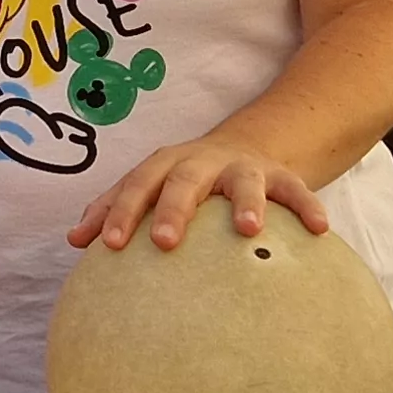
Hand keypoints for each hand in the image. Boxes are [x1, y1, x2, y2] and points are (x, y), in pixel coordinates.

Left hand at [70, 128, 328, 251]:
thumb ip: (114, 210)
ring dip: (246, 202)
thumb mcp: (152, 187)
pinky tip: (319, 230)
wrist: (247, 146)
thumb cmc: (186, 182)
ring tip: (248, 230)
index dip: (120, 212)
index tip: (108, 246)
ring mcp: (244, 167)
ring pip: (246, 180)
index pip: (137, 185)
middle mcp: (203, 162)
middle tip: (163, 242)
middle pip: (184, 179)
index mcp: (166, 166)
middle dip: (173, 208)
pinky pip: (298, 190)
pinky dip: (308, 207)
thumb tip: (73, 241)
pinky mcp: (282, 176)